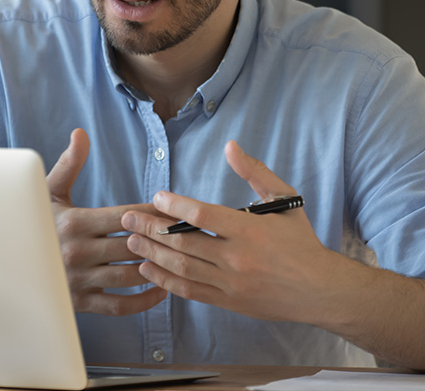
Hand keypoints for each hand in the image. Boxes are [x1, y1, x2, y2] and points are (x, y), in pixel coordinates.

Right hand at [46, 128, 167, 315]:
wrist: (7, 264)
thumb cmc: (34, 222)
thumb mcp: (48, 191)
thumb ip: (69, 164)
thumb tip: (81, 134)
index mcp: (74, 223)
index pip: (125, 217)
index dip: (152, 213)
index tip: (172, 209)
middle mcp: (78, 253)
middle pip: (132, 245)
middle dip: (161, 239)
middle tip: (185, 234)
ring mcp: (79, 281)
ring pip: (131, 275)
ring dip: (156, 267)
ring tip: (176, 257)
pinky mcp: (80, 304)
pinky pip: (120, 306)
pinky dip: (144, 301)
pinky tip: (160, 288)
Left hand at [121, 140, 335, 323]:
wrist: (320, 290)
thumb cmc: (300, 240)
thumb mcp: (284, 198)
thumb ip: (255, 171)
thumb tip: (230, 146)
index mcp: (249, 230)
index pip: (202, 216)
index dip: (174, 206)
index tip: (156, 197)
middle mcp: (237, 258)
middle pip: (183, 242)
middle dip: (150, 228)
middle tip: (127, 218)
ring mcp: (231, 283)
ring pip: (182, 268)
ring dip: (152, 253)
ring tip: (130, 240)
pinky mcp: (228, 302)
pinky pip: (190, 291)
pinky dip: (166, 281)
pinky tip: (149, 269)